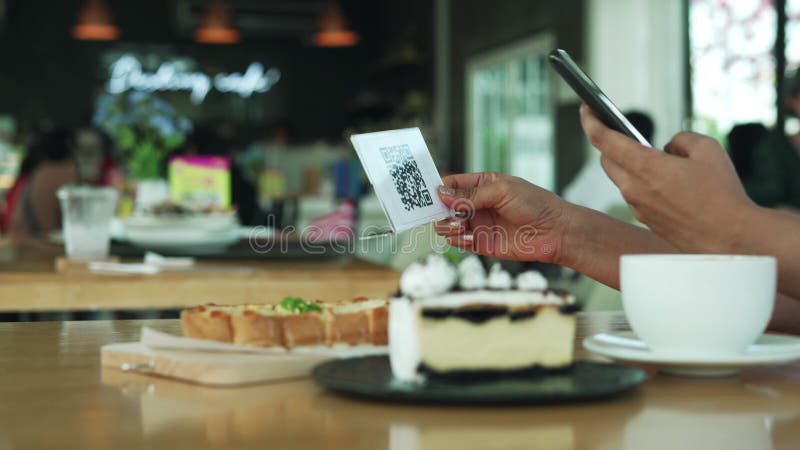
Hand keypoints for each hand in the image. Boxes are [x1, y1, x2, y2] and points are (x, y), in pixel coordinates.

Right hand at [434, 172, 568, 262]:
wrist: (554, 231)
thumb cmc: (535, 204)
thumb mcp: (502, 191)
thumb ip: (471, 195)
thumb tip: (442, 194)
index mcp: (481, 185)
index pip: (451, 184)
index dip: (438, 188)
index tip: (428, 193)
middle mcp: (476, 204)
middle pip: (444, 206)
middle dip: (438, 209)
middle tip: (440, 212)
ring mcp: (477, 224)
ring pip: (446, 224)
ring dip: (446, 225)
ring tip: (459, 225)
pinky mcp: (480, 243)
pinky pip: (457, 241)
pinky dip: (456, 239)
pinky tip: (468, 236)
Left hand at [579, 104, 754, 251]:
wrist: (730, 239)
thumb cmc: (721, 195)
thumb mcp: (708, 149)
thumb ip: (680, 139)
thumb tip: (667, 148)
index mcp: (645, 167)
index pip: (603, 140)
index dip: (591, 121)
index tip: (586, 109)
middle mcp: (634, 189)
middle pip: (607, 159)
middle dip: (610, 143)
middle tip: (620, 131)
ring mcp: (637, 207)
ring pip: (621, 178)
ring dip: (628, 164)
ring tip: (650, 156)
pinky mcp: (645, 220)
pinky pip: (635, 195)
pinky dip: (641, 183)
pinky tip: (661, 180)